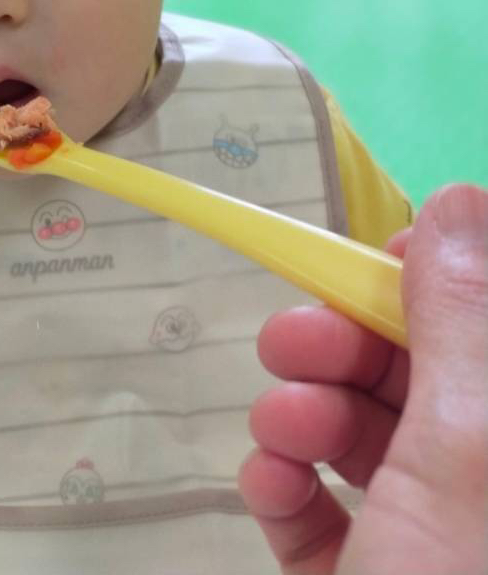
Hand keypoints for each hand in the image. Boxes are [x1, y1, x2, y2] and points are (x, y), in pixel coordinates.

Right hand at [239, 182, 487, 574]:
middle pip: (414, 378)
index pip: (480, 323)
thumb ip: (460, 318)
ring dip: (302, 416)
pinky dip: (285, 488)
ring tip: (277, 433)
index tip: (373, 265)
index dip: (433, 283)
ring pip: (362, 438)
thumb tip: (459, 196)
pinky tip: (269, 487)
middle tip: (283, 344)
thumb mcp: (464, 449)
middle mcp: (478, 483)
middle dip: (340, 350)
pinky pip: (323, 512)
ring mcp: (426, 541)